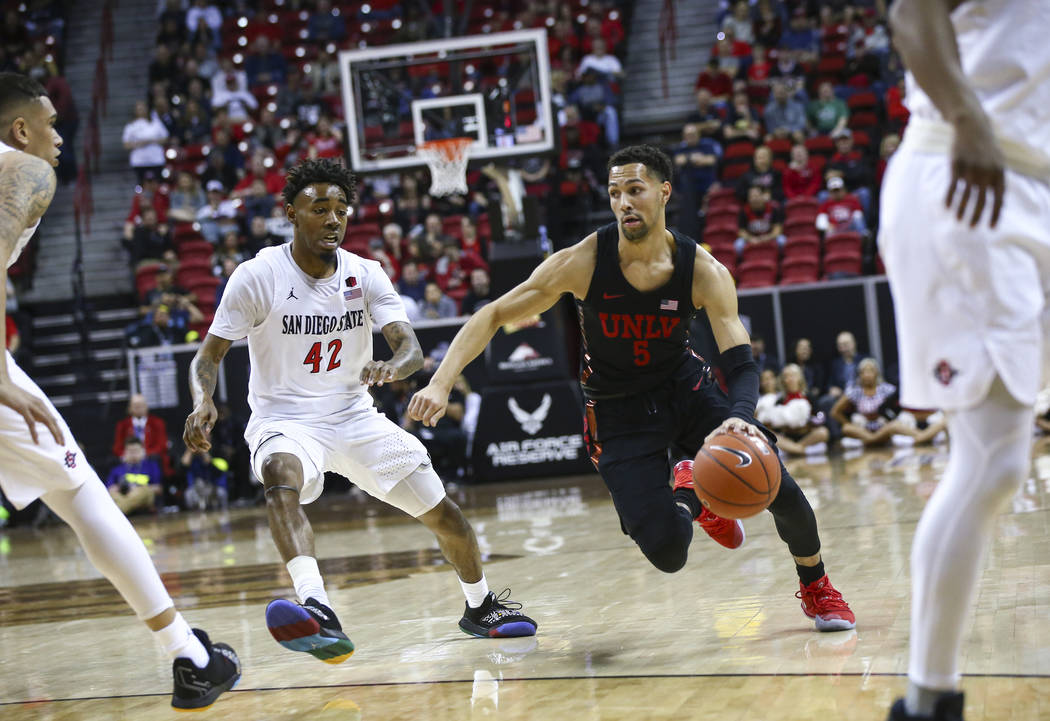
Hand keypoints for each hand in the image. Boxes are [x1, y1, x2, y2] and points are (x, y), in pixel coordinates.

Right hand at [0, 380, 63, 444]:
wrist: (2, 384)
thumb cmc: (13, 395)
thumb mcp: (26, 404)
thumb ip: (34, 411)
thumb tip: (39, 420)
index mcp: (41, 404)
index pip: (53, 418)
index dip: (59, 429)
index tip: (62, 439)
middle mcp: (39, 404)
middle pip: (53, 421)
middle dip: (59, 433)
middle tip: (63, 444)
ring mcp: (31, 405)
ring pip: (47, 421)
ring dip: (54, 433)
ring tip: (58, 443)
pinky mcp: (22, 407)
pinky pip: (31, 422)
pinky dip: (34, 432)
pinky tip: (37, 441)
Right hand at [184, 398, 216, 451]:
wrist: (202, 404)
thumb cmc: (210, 410)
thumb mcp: (214, 414)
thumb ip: (211, 423)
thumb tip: (208, 432)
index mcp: (196, 416)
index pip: (196, 427)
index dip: (200, 435)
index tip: (206, 441)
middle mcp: (189, 420)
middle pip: (192, 434)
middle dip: (200, 442)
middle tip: (209, 447)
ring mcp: (186, 424)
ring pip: (189, 437)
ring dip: (196, 444)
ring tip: (205, 449)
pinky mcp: (186, 427)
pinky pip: (185, 436)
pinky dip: (188, 443)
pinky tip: (194, 449)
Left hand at [360, 360, 397, 385]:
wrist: (392, 370)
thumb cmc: (379, 374)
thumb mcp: (372, 376)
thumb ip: (367, 378)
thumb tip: (362, 383)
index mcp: (372, 364)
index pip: (366, 369)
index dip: (363, 376)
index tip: (361, 384)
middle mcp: (379, 363)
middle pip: (374, 369)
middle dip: (371, 377)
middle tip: (370, 384)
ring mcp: (386, 366)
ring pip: (383, 371)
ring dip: (381, 378)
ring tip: (379, 385)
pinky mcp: (393, 369)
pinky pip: (392, 371)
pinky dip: (390, 375)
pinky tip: (389, 379)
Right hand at [407, 381, 450, 426]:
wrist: (439, 386)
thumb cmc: (441, 400)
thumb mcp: (442, 409)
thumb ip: (437, 417)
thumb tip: (432, 425)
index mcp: (434, 404)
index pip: (425, 418)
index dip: (425, 423)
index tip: (427, 424)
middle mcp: (426, 400)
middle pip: (419, 416)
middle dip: (421, 419)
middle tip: (425, 418)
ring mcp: (420, 397)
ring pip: (413, 413)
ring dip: (416, 417)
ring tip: (420, 416)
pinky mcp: (415, 395)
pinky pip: (409, 408)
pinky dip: (411, 413)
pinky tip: (416, 414)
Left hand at [704, 417, 764, 444]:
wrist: (737, 419)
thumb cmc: (727, 428)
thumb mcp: (720, 431)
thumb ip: (712, 436)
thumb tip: (705, 442)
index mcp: (729, 424)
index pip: (726, 425)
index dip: (724, 428)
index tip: (723, 431)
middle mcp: (738, 424)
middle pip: (738, 424)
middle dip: (737, 427)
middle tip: (736, 431)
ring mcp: (746, 426)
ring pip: (749, 427)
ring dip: (750, 430)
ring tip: (751, 434)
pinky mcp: (753, 429)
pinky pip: (759, 433)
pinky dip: (762, 436)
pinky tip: (766, 442)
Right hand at [947, 108, 1005, 227]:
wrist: (972, 128)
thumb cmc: (985, 147)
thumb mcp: (997, 160)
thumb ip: (997, 178)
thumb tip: (998, 200)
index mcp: (999, 172)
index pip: (999, 198)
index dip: (995, 214)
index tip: (990, 227)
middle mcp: (986, 173)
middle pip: (982, 200)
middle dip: (977, 215)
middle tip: (972, 228)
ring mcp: (971, 170)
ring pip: (967, 195)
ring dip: (962, 210)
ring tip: (958, 220)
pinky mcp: (957, 167)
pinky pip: (953, 187)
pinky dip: (950, 197)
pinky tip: (947, 207)